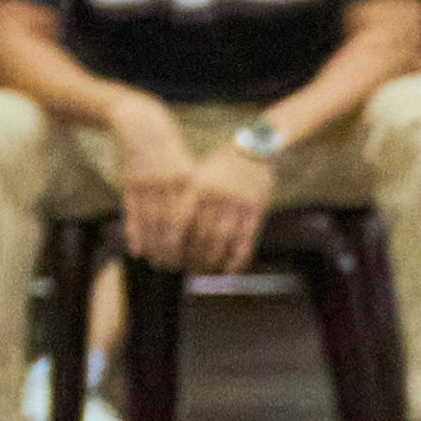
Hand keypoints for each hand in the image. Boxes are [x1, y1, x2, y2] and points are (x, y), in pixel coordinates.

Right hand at [102, 100, 218, 270]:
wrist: (139, 122)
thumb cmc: (164, 146)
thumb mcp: (181, 165)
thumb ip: (186, 191)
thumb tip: (191, 221)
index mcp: (186, 179)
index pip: (187, 219)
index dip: (187, 241)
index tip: (189, 258)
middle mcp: (167, 184)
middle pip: (169, 225)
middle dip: (170, 249)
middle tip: (171, 267)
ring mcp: (146, 185)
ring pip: (150, 223)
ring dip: (152, 246)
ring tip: (155, 262)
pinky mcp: (128, 185)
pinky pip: (132, 215)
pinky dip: (135, 233)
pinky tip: (137, 249)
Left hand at [167, 140, 277, 274]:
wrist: (254, 149)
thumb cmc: (218, 167)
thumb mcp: (198, 177)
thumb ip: (185, 201)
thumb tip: (166, 233)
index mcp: (197, 187)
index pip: (179, 223)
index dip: (171, 244)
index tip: (164, 258)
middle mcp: (216, 196)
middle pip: (200, 236)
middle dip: (190, 257)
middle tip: (182, 269)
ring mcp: (238, 203)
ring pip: (222, 241)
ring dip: (211, 261)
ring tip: (202, 271)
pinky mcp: (256, 210)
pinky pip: (245, 240)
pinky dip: (236, 259)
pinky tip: (228, 271)